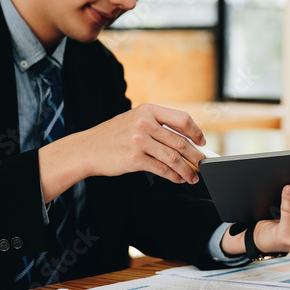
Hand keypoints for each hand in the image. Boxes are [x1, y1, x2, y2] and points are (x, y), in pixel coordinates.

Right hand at [38, 104, 205, 201]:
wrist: (87, 149)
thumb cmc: (114, 136)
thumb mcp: (135, 120)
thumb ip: (157, 125)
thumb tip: (186, 140)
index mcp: (147, 110)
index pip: (182, 119)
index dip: (196, 132)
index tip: (202, 142)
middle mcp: (144, 123)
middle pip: (180, 141)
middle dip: (196, 156)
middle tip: (203, 164)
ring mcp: (139, 141)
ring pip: (173, 157)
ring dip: (187, 170)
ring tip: (193, 177)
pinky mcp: (134, 159)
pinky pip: (161, 169)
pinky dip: (173, 176)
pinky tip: (178, 179)